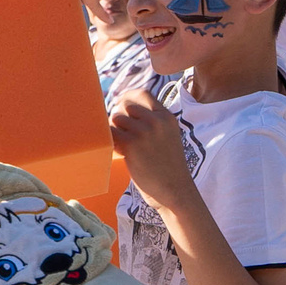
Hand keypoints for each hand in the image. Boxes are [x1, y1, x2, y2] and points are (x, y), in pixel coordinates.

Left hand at [108, 90, 193, 207]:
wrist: (175, 190)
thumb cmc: (168, 168)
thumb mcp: (168, 137)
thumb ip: (153, 122)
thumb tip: (124, 109)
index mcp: (167, 117)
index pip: (143, 94)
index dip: (128, 97)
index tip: (121, 105)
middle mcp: (156, 121)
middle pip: (125, 105)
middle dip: (118, 115)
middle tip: (119, 131)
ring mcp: (144, 132)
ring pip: (116, 118)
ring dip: (114, 130)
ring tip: (121, 144)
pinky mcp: (132, 145)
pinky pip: (111, 134)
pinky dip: (111, 141)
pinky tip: (119, 153)